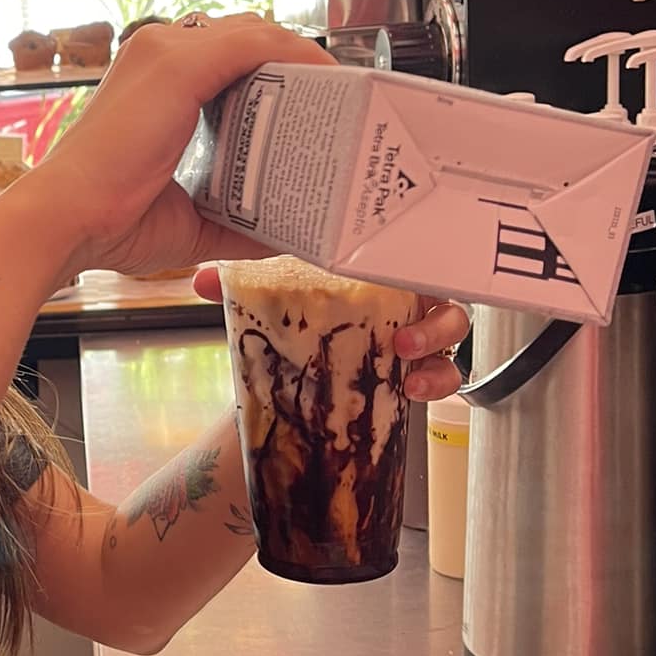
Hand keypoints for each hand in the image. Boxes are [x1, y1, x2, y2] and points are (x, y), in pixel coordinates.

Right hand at [20, 14, 334, 280]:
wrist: (66, 222)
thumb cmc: (111, 223)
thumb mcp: (192, 218)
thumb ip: (241, 221)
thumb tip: (288, 237)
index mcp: (152, 82)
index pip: (227, 57)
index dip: (273, 73)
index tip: (312, 105)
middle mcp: (156, 53)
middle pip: (245, 38)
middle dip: (292, 64)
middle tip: (333, 105)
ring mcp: (164, 51)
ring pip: (253, 34)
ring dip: (299, 58)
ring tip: (337, 96)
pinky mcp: (176, 64)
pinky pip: (254, 44)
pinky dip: (295, 56)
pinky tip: (326, 80)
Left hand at [193, 269, 469, 400]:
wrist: (283, 372)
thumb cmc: (290, 320)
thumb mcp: (269, 298)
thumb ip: (238, 285)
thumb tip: (204, 280)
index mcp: (373, 274)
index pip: (414, 260)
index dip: (425, 266)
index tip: (414, 278)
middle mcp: (400, 305)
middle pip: (444, 302)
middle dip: (437, 322)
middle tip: (403, 341)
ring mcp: (410, 343)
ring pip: (450, 344)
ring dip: (440, 360)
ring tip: (411, 376)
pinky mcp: (407, 376)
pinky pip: (440, 378)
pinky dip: (437, 385)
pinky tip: (412, 395)